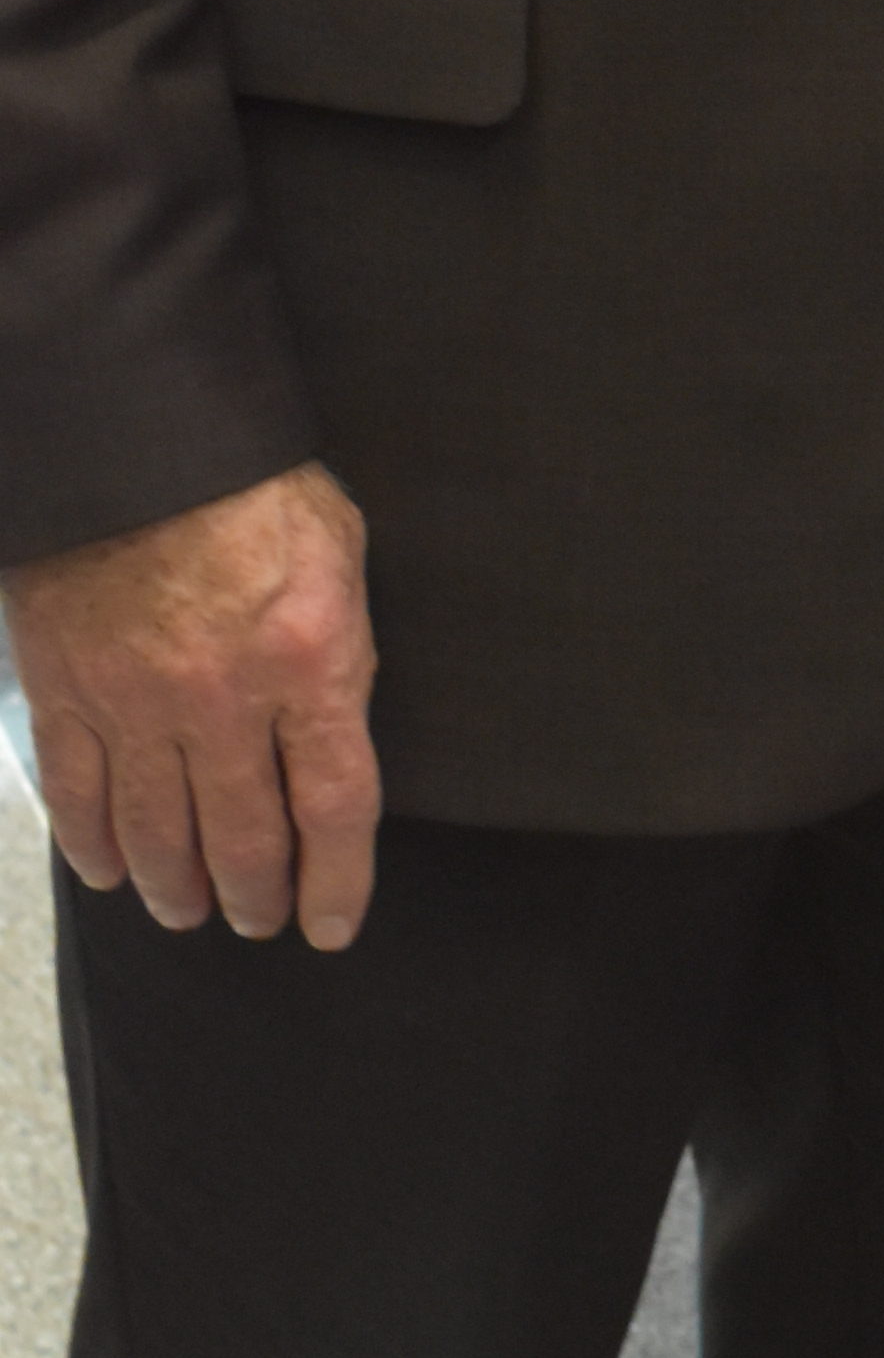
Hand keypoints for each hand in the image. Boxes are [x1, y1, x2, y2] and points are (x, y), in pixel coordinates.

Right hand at [2, 463, 381, 940]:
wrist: (141, 434)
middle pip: (244, 838)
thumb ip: (338, 652)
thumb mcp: (341, 558)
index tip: (331, 922)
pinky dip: (93, 843)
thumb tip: (332, 731)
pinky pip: (78, 792)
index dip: (336, 881)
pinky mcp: (68, 689)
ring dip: (176, 887)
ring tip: (189, 911)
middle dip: (255, 896)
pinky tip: (110, 871)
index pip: (335, 807)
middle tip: (257, 920)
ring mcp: (136, 702)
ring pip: (157, 831)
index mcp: (310, 663)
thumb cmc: (256, 486)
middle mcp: (224, 700)